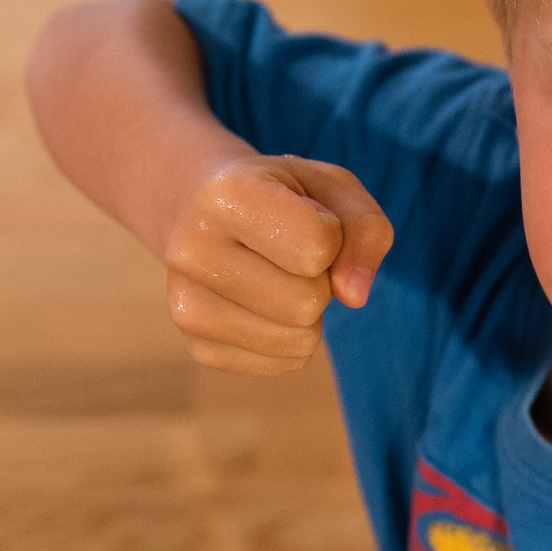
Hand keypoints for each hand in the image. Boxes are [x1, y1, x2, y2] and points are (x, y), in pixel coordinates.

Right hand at [161, 154, 393, 374]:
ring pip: (298, 340)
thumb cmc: (280, 196)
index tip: (305, 217)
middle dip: (320, 281)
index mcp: (226, 195)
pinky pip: (284, 362)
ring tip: (277, 277)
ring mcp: (185, 306)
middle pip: (307, 303)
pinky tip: (262, 303)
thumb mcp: (332, 187)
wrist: (201, 210)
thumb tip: (354, 297)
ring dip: (309, 314)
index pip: (317, 247)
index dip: (332, 235)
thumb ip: (366, 229)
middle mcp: (192, 251)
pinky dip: (291, 338)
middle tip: (290, 255)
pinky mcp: (198, 347)